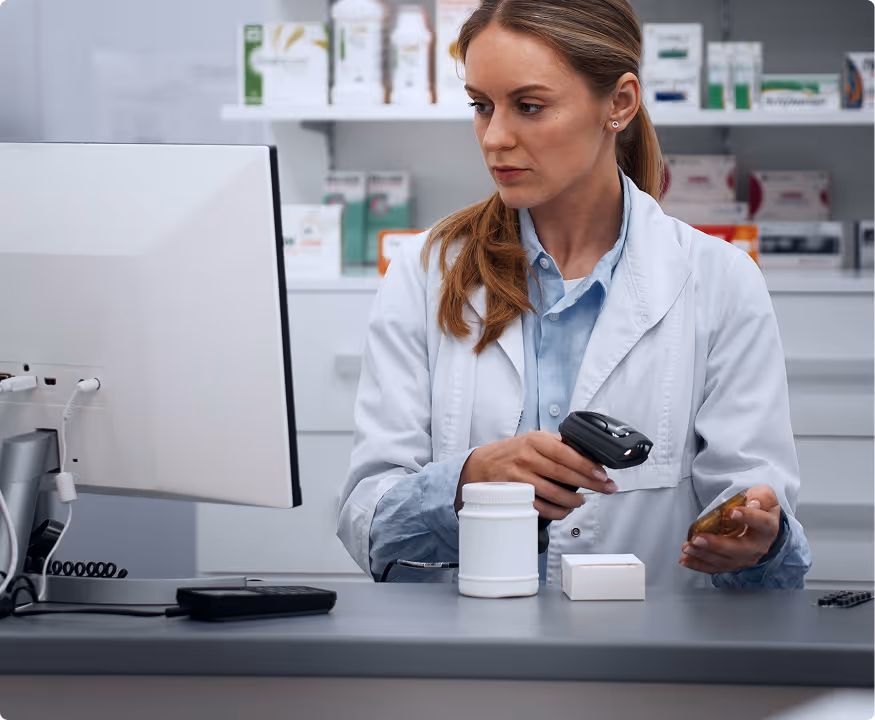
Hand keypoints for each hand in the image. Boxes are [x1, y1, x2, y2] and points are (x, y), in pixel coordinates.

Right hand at [456, 431, 617, 517]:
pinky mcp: (514, 495)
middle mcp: (527, 457)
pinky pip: (540, 507)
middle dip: (589, 483)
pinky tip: (565, 510)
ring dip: (573, 500)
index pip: (566, 453)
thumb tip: (588, 455)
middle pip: (563, 473)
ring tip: (582, 501)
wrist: (481, 465)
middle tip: (606, 488)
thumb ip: (558, 444)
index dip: (587, 465)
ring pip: (553, 493)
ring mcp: (519, 476)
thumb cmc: (513, 453)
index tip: (603, 474)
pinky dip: (556, 511)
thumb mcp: (533, 440)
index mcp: (536, 440)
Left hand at [680, 484, 781, 574]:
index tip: (731, 513)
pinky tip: (685, 560)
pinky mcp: (732, 563)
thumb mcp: (764, 496)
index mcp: (767, 527)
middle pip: (740, 550)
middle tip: (698, 538)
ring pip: (725, 561)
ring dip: (704, 555)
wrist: (760, 525)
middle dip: (717, 545)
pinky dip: (699, 565)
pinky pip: (716, 568)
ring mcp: (745, 558)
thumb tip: (753, 502)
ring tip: (688, 547)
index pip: (762, 523)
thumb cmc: (759, 508)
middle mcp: (758, 547)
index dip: (748, 518)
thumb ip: (762, 496)